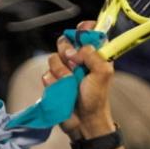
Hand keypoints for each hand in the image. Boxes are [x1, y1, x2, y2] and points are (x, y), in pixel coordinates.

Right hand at [44, 21, 115, 140]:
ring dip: (62, 71)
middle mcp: (79, 60)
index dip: (84, 29)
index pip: (87, 34)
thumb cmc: (96, 97)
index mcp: (94, 56)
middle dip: (67, 51)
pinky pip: (46, 74)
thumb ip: (94, 56)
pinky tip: (62, 90)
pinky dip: (53, 82)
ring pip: (53, 58)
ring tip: (71, 83)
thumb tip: (77, 48)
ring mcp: (65, 71)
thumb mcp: (103, 74)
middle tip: (75, 63)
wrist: (83, 120)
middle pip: (65, 42)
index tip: (81, 28)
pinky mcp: (53, 81)